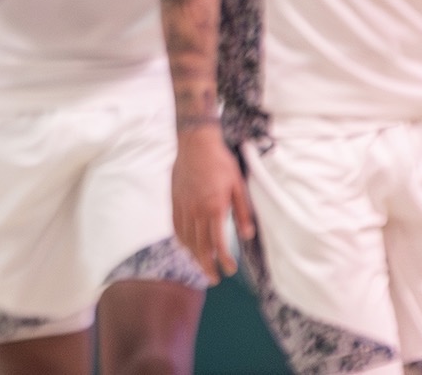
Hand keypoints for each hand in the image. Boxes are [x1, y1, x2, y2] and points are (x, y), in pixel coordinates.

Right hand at [171, 124, 252, 282]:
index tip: (230, 270)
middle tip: (214, 279)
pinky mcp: (174, 200)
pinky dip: (181, 241)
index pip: (218, 243)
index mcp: (214, 208)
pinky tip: (187, 246)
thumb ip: (243, 212)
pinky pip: (175, 227)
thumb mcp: (238, 185)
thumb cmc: (220, 162)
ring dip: (194, 256)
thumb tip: (247, 235)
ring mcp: (182, 206)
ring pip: (186, 239)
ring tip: (202, 266)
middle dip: (207, 266)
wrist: (194, 143)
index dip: (224, 260)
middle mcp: (195, 211)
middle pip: (199, 246)